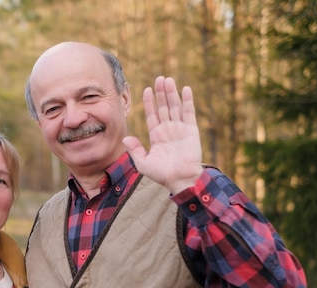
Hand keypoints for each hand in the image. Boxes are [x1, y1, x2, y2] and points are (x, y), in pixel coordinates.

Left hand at [123, 76, 202, 193]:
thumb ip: (134, 150)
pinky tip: (185, 89)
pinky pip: (189, 113)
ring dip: (172, 93)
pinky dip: (187, 101)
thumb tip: (125, 137)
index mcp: (156, 136)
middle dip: (161, 93)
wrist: (180, 180)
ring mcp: (180, 129)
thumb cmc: (161, 174)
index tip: (147, 90)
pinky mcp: (191, 131)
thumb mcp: (143, 163)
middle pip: (163, 107)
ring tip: (168, 80)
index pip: (152, 115)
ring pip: (175, 107)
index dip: (149, 102)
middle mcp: (168, 130)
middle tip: (159, 78)